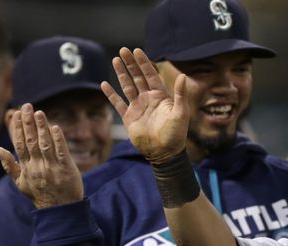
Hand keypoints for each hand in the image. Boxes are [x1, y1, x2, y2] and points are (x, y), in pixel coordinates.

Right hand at [0, 103, 82, 208]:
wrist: (59, 210)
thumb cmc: (40, 195)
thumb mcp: (20, 183)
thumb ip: (9, 165)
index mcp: (26, 168)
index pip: (18, 144)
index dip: (16, 128)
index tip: (15, 114)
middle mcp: (37, 166)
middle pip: (30, 141)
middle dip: (28, 123)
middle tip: (27, 106)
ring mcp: (52, 168)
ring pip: (45, 144)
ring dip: (41, 128)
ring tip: (39, 113)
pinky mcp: (66, 169)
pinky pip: (61, 152)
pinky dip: (58, 140)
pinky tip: (55, 128)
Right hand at [102, 47, 189, 163]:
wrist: (164, 153)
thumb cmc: (176, 134)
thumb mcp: (180, 113)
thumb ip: (180, 94)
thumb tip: (183, 75)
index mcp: (161, 96)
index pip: (150, 75)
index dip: (144, 62)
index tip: (136, 50)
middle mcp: (148, 99)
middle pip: (137, 77)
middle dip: (130, 64)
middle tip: (123, 50)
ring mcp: (138, 108)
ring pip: (127, 86)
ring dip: (121, 74)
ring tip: (115, 60)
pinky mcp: (129, 118)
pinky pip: (118, 103)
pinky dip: (111, 94)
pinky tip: (104, 84)